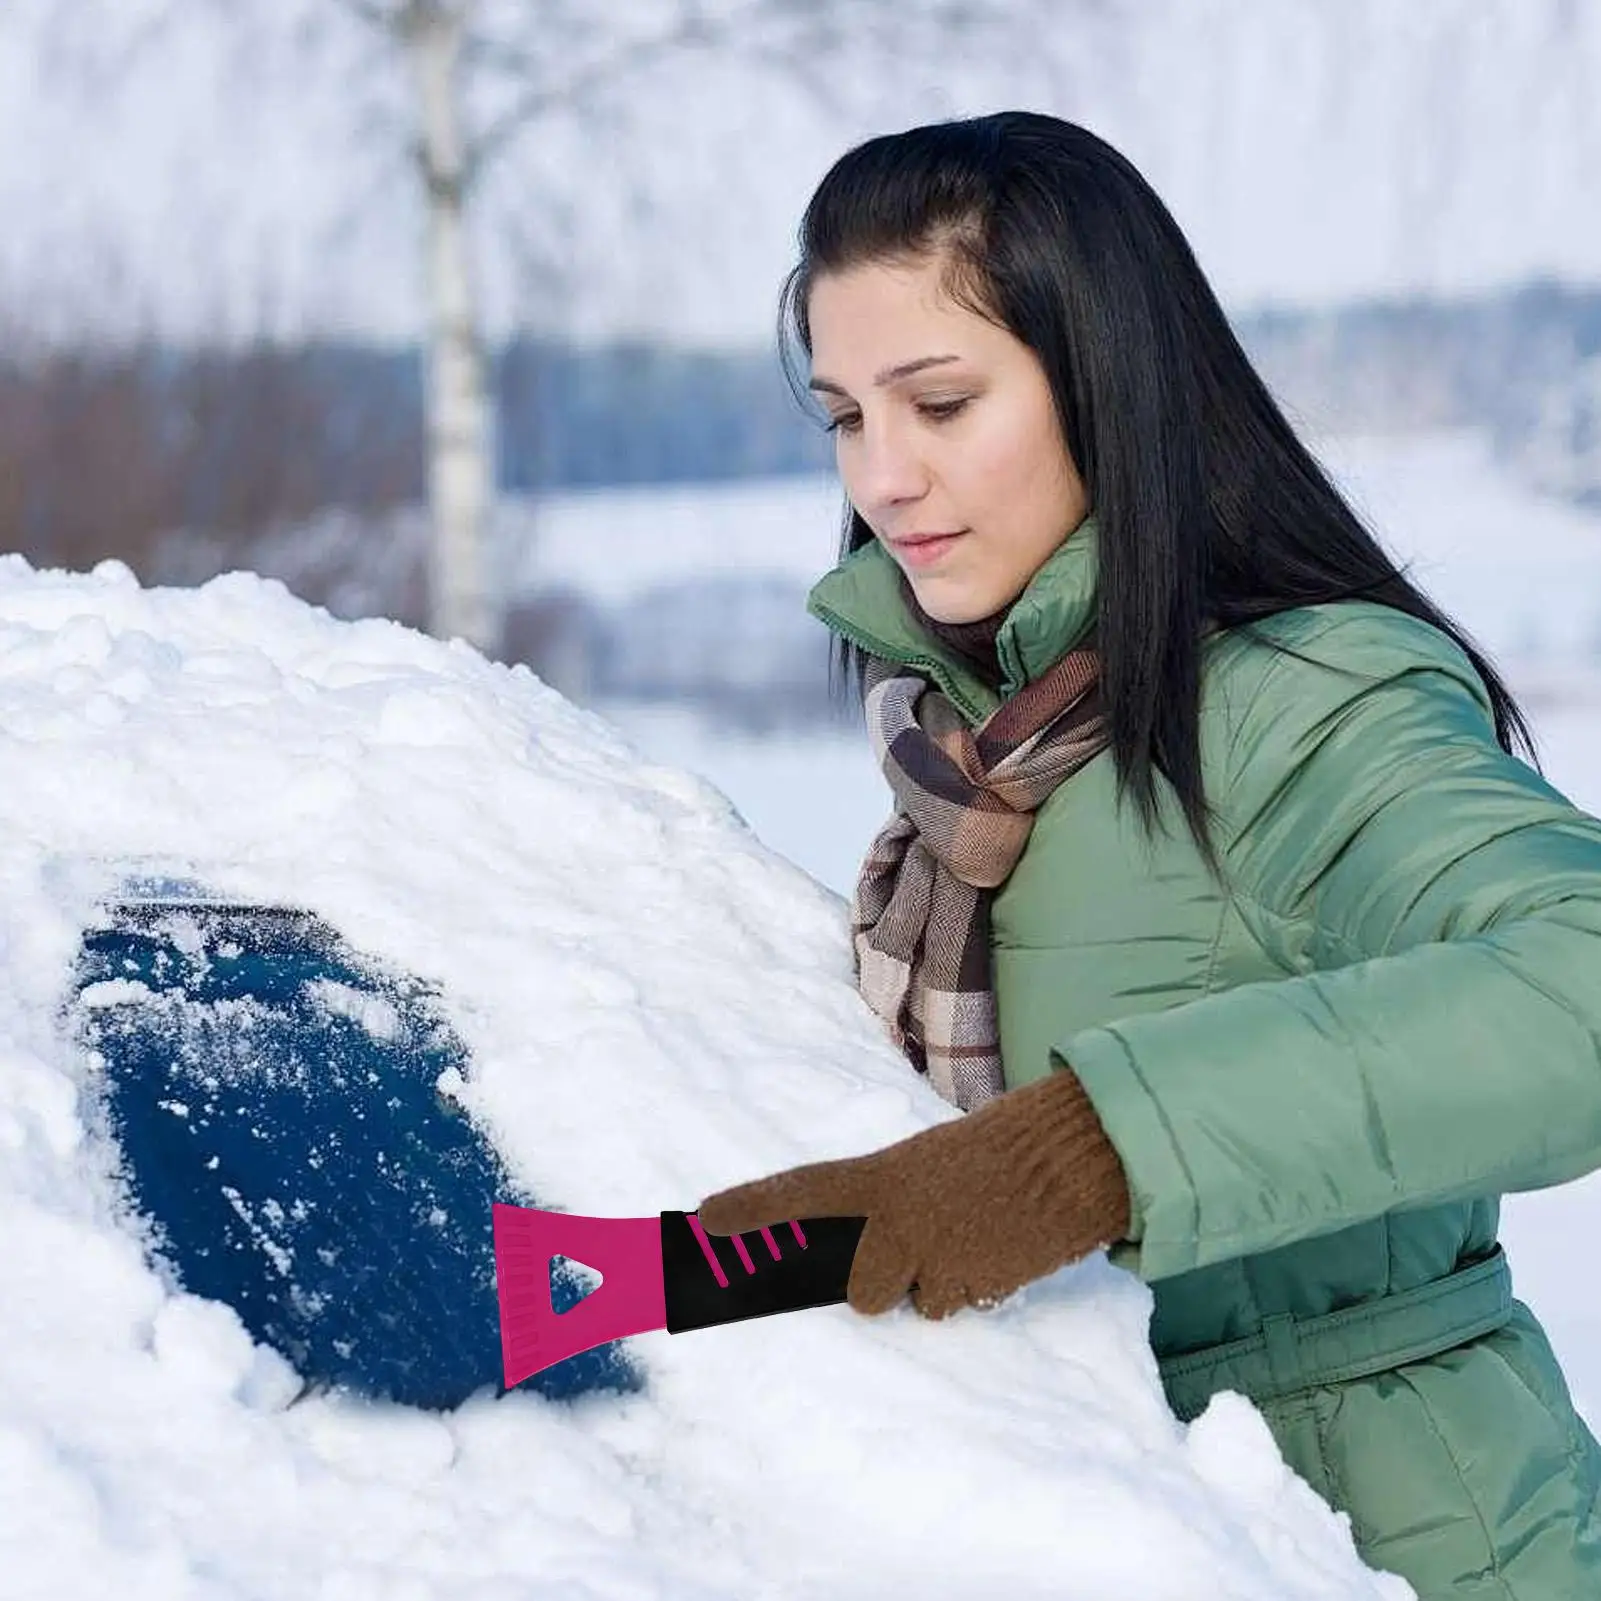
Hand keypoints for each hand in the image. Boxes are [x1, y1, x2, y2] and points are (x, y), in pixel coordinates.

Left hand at [697, 1067, 1129, 1319]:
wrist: (1065, 1159)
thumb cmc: (991, 1157)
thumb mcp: (926, 1166)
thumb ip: (886, 1205)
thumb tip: (856, 1256)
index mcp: (882, 1176)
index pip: (801, 1190)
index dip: (751, 1207)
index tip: (704, 1221)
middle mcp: (900, 1220)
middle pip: (863, 1291)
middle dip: (884, 1286)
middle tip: (918, 1253)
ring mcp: (938, 1255)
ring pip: (916, 1303)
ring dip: (936, 1284)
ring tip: (970, 1239)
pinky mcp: (977, 1284)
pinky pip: (958, 1305)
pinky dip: (973, 1287)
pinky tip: (994, 1250)